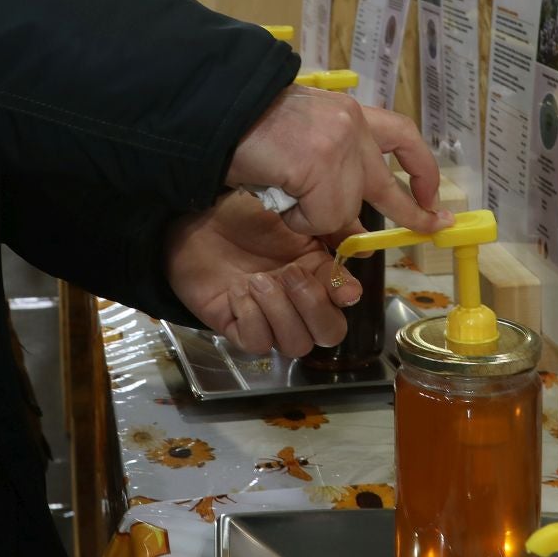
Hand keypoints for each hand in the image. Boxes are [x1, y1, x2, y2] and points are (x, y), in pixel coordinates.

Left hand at [165, 191, 360, 356]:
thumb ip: (328, 227)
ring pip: (295, 344)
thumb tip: (363, 247)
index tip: (341, 287)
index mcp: (314, 275)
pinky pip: (258, 343)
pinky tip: (237, 291)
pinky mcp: (237, 328)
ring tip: (257, 280)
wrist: (195, 220)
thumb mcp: (289, 211)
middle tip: (290, 274)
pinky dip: (251, 317)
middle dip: (314, 308)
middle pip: (328, 334)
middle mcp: (295, 302)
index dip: (344, 297)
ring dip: (280, 312)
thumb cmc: (242, 214)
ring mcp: (267, 318)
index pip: (343, 301)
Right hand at [224, 85, 447, 237]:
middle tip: (434, 225)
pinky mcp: (322, 168)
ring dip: (310, 214)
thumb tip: (352, 223)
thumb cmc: (247, 125)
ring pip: (342, 209)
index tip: (431, 194)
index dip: (421, 168)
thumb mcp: (303, 140)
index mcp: (345, 112)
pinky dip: (295, 218)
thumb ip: (333, 169)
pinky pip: (316, 218)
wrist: (218, 110)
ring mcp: (338, 146)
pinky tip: (277, 194)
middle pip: (386, 185)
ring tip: (281, 192)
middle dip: (413, 211)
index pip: (400, 134)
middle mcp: (349, 124)